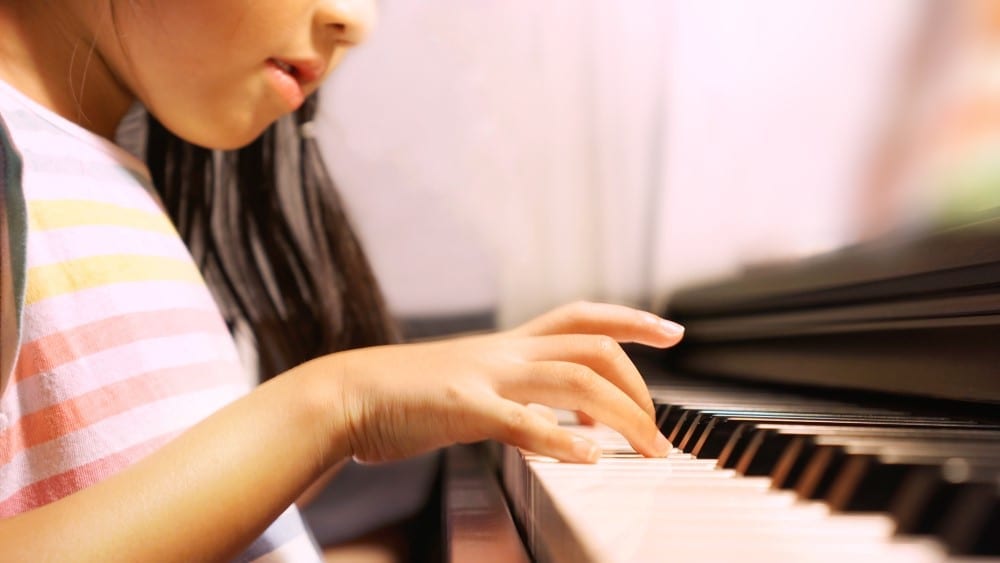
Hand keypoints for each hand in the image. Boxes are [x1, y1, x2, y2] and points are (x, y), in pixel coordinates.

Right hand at [328, 301, 683, 463]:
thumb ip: (517, 398)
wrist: (344, 394)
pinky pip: (521, 420)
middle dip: (640, 381)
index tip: (672, 330)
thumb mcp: (471, 387)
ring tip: (646, 450)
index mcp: (507, 347)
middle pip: (593, 344)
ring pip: (574, 377)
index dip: (632, 318)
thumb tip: (560, 419)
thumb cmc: (404, 395)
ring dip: (621, 414)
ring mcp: (485, 376)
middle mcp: (505, 352)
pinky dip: (559, 438)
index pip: (581, 316)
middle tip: (661, 426)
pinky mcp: (462, 407)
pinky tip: (586, 458)